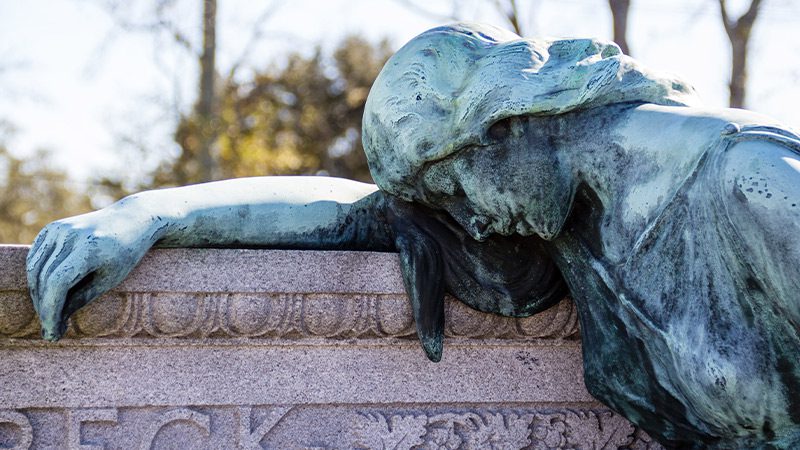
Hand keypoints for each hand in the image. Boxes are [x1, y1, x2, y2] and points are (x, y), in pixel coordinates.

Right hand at [26, 201, 162, 340]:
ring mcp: (59, 229)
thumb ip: (81, 298)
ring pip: (35, 269)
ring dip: (38, 295)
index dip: (51, 311)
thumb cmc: (126, 253)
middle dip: (44, 307)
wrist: (132, 220)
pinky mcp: (52, 228)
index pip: (58, 283)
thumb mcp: (110, 279)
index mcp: (90, 248)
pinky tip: (45, 295)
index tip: (52, 333)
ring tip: (50, 315)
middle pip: (44, 278)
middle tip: (51, 330)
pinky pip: (35, 257)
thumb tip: (55, 321)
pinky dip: (37, 277)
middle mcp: (71, 235)